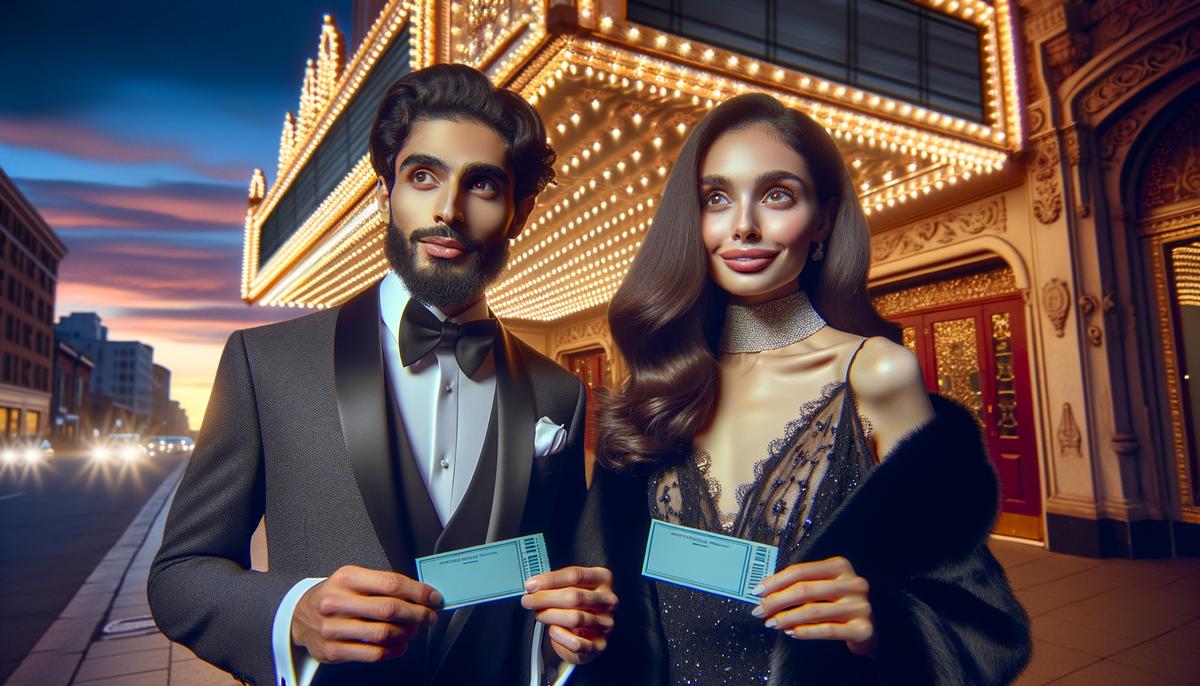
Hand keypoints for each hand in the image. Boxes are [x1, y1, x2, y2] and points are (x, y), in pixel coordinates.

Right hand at [292, 565, 441, 663]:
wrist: (298, 616)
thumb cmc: (333, 596)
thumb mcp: (352, 579)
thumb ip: (381, 584)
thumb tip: (418, 593)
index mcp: (346, 578)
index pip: (391, 583)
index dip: (418, 591)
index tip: (433, 597)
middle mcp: (337, 602)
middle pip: (389, 609)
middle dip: (418, 613)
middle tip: (430, 616)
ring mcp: (333, 628)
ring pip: (383, 633)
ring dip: (407, 633)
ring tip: (414, 630)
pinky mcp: (332, 651)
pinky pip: (372, 653)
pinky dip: (393, 650)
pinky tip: (400, 645)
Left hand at [521, 566, 617, 664]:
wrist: (589, 631)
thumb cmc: (578, 605)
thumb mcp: (572, 587)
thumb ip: (557, 583)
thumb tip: (533, 585)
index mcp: (602, 579)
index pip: (575, 575)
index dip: (550, 580)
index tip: (531, 584)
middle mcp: (608, 600)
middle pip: (574, 596)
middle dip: (546, 598)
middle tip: (528, 600)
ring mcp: (606, 623)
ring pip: (575, 618)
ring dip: (550, 616)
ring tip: (539, 614)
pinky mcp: (600, 644)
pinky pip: (577, 642)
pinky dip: (560, 637)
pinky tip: (553, 631)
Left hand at [753, 556, 874, 655]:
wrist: (867, 630)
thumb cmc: (838, 605)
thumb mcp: (823, 588)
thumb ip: (800, 585)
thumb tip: (765, 592)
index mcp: (840, 566)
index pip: (800, 571)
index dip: (775, 581)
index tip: (756, 592)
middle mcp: (853, 583)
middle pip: (805, 590)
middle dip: (777, 601)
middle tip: (759, 611)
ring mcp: (860, 606)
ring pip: (813, 611)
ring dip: (786, 618)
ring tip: (771, 623)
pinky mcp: (863, 629)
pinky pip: (827, 630)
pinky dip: (805, 632)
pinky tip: (791, 633)